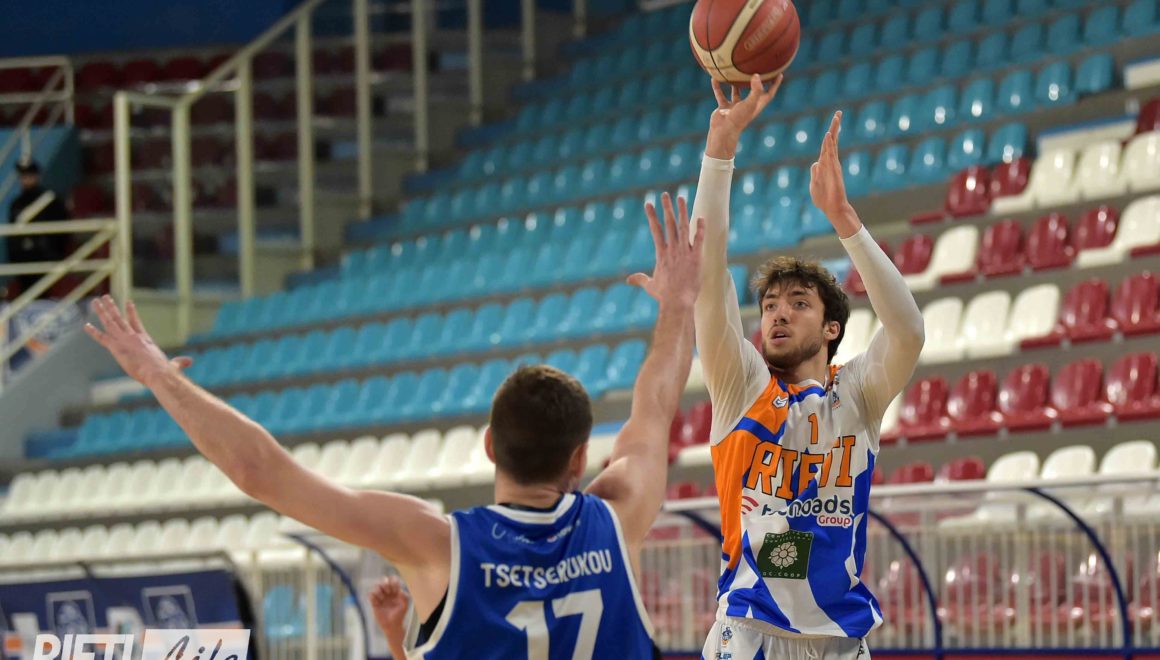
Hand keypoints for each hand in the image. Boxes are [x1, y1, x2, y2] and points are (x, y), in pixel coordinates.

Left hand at [85, 296, 190, 386]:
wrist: (159, 373)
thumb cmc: (166, 371)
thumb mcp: (172, 365)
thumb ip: (179, 362)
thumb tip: (190, 362)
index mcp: (145, 339)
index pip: (136, 322)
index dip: (131, 312)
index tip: (128, 302)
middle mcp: (133, 337)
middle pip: (120, 318)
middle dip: (112, 307)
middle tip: (105, 298)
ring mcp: (124, 340)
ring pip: (110, 323)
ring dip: (102, 312)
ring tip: (96, 302)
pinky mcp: (117, 348)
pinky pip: (102, 338)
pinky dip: (94, 332)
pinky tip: (86, 325)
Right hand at [369, 576, 410, 641]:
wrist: (392, 626)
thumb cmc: (399, 615)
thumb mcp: (404, 606)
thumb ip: (405, 597)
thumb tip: (401, 591)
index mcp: (395, 591)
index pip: (393, 579)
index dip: (393, 582)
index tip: (395, 590)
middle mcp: (387, 592)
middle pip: (383, 579)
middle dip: (385, 583)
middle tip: (388, 591)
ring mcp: (380, 597)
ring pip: (376, 586)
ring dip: (379, 590)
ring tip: (382, 598)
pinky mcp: (374, 603)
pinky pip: (370, 594)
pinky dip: (372, 596)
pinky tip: (377, 603)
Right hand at [627, 192, 705, 307]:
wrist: (677, 303)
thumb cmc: (664, 296)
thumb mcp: (650, 286)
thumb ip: (640, 279)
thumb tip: (628, 280)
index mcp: (661, 254)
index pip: (655, 230)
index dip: (652, 216)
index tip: (648, 203)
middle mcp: (672, 250)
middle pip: (669, 224)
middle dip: (666, 208)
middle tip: (665, 194)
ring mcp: (685, 253)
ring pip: (683, 227)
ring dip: (683, 211)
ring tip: (682, 198)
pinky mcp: (696, 258)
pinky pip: (699, 240)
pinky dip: (700, 228)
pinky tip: (700, 217)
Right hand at [706, 73, 782, 158]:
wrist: (723, 131)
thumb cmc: (738, 119)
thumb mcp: (749, 103)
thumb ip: (755, 90)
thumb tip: (756, 75)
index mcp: (756, 106)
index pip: (769, 93)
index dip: (775, 84)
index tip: (779, 73)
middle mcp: (747, 106)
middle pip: (754, 92)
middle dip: (757, 82)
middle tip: (759, 69)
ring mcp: (735, 107)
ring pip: (736, 93)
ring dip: (735, 84)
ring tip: (734, 72)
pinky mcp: (724, 108)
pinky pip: (721, 95)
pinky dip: (717, 87)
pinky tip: (714, 78)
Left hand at [809, 111, 860, 236]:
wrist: (833, 208)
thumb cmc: (824, 199)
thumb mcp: (814, 184)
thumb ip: (815, 174)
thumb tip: (815, 163)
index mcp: (824, 165)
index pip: (827, 146)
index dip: (830, 135)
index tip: (833, 123)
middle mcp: (830, 162)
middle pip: (832, 141)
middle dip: (835, 127)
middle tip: (838, 113)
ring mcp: (832, 165)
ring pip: (832, 145)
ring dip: (833, 131)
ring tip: (836, 118)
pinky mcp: (833, 170)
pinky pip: (831, 154)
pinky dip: (829, 144)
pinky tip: (828, 136)